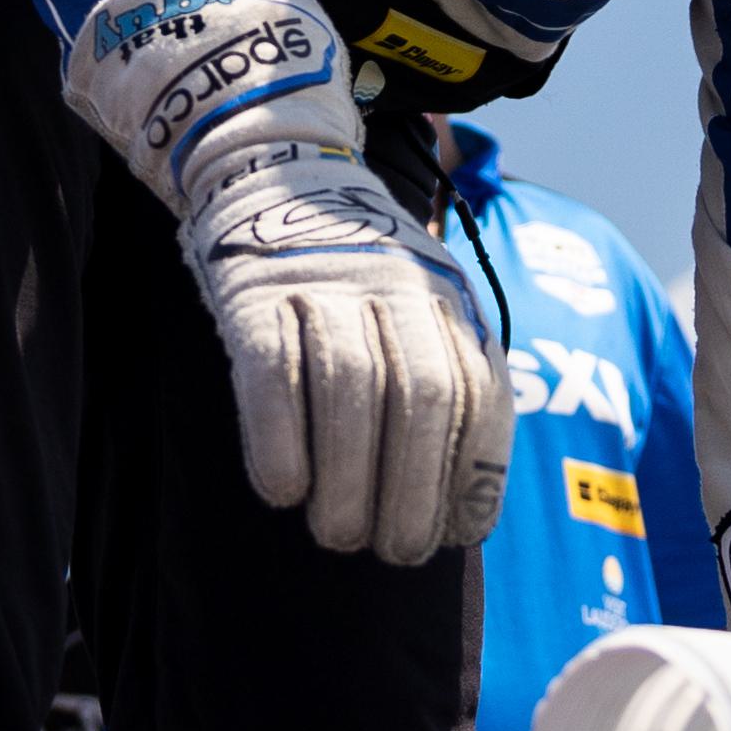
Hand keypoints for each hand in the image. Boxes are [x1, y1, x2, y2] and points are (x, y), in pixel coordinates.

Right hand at [184, 136, 508, 564]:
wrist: (273, 178)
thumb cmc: (355, 283)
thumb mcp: (418, 311)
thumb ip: (448, 390)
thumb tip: (466, 518)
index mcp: (445, 294)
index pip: (476, 389)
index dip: (472, 471)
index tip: (455, 535)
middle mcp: (394, 283)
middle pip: (419, 395)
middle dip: (412, 488)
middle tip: (394, 552)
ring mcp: (323, 282)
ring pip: (349, 386)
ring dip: (348, 478)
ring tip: (340, 537)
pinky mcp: (254, 291)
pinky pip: (271, 369)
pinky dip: (278, 437)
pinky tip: (282, 492)